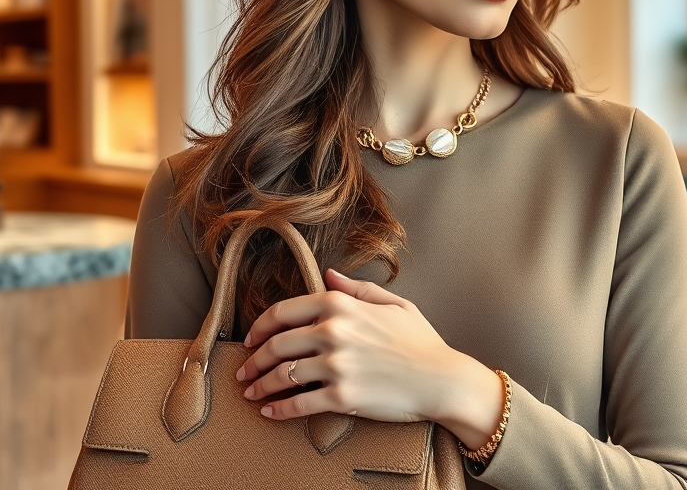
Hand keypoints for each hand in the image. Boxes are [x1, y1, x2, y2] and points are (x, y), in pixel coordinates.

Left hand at [234, 269, 502, 449]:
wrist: (442, 379)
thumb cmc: (421, 342)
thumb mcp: (395, 304)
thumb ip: (358, 288)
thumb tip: (329, 275)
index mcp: (342, 305)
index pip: (284, 312)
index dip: (259, 327)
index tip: (250, 339)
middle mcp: (334, 332)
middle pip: (276, 345)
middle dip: (253, 360)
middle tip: (244, 371)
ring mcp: (337, 365)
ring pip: (281, 376)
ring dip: (260, 386)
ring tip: (252, 393)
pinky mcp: (342, 397)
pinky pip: (298, 404)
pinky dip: (278, 410)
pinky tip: (270, 412)